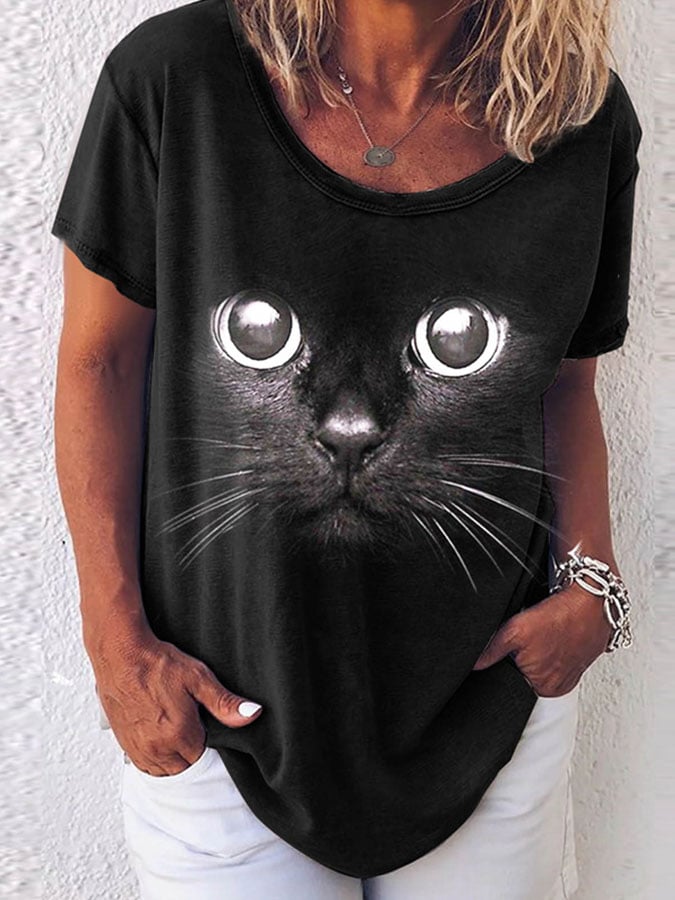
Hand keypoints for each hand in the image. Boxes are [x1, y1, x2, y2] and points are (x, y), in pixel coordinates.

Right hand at [87, 621, 262, 775]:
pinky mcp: (124, 744)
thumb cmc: (156, 663)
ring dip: (174, 760)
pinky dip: (155, 760)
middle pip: (184, 769)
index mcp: (178, 734)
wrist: (120, 654)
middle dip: (193, 754)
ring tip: (177, 734)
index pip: (204, 758)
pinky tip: (160, 740)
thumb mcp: (198, 677)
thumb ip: (225, 702)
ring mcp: (138, 748)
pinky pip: (145, 767)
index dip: (209, 743)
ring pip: (164, 772)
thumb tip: (252, 714)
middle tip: (193, 728)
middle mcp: (157, 747)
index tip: (207, 728)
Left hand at [472, 583, 612, 695]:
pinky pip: (557, 662)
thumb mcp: (515, 630)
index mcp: (541, 687)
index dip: (510, 661)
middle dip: (523, 657)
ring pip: (541, 667)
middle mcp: (557, 687)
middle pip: (526, 674)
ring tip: (545, 637)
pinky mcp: (579, 665)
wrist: (592, 601)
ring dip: (539, 654)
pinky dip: (553, 651)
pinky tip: (555, 638)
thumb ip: (491, 650)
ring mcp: (570, 677)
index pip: (513, 680)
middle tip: (532, 638)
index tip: (517, 647)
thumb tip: (475, 664)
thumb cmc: (559, 616)